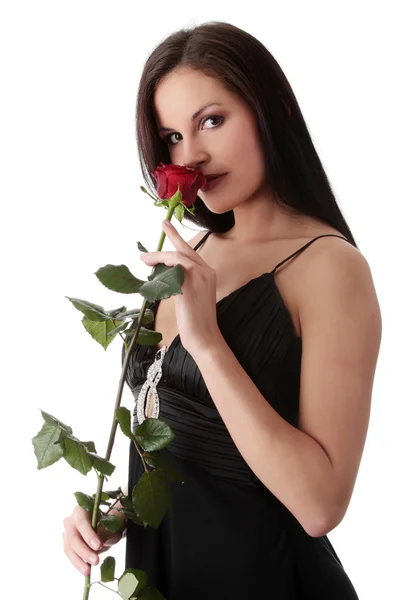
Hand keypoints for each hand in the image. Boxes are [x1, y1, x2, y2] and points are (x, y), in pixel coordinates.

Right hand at [62, 504, 124, 576]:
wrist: (109, 526)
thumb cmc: (111, 522)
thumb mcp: (113, 525)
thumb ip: (105, 533)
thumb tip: (96, 545)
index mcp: (82, 508)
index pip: (82, 522)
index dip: (88, 534)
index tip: (98, 546)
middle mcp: (71, 519)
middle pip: (73, 537)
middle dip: (84, 551)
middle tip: (96, 561)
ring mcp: (67, 532)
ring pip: (69, 548)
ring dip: (78, 560)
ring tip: (88, 571)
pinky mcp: (68, 543)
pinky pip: (70, 554)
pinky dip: (77, 563)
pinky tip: (85, 570)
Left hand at [140, 220, 219, 354]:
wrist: (204, 337)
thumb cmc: (195, 321)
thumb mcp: (188, 296)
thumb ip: (180, 282)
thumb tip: (161, 273)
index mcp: (208, 273)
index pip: (191, 253)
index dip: (178, 240)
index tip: (168, 227)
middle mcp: (207, 272)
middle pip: (185, 250)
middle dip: (172, 236)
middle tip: (162, 224)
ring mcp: (201, 278)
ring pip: (178, 258)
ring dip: (159, 257)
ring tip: (144, 259)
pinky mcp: (190, 286)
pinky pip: (173, 271)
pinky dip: (160, 270)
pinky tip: (151, 274)